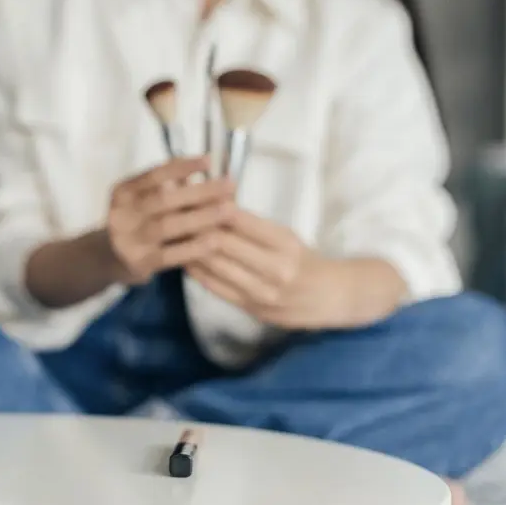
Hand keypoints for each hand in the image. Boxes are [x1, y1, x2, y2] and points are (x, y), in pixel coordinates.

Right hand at [105, 156, 234, 284]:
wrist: (108, 259)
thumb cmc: (137, 224)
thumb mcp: (143, 201)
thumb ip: (169, 187)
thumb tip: (209, 169)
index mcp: (124, 191)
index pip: (155, 174)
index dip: (183, 167)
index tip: (210, 160)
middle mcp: (121, 213)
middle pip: (164, 199)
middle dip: (200, 191)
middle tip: (230, 186)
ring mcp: (127, 239)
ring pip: (168, 226)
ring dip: (202, 217)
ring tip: (230, 210)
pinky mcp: (138, 263)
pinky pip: (170, 255)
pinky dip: (193, 247)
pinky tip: (215, 241)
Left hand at [187, 208, 349, 329]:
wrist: (332, 297)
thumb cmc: (305, 260)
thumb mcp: (285, 236)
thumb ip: (251, 226)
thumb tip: (213, 206)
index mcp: (284, 243)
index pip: (239, 220)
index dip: (210, 207)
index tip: (190, 195)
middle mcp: (274, 268)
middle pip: (222, 243)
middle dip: (195, 226)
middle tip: (172, 213)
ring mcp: (262, 292)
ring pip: (215, 267)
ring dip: (191, 249)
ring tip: (173, 235)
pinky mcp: (252, 309)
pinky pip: (217, 288)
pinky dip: (198, 272)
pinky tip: (185, 260)